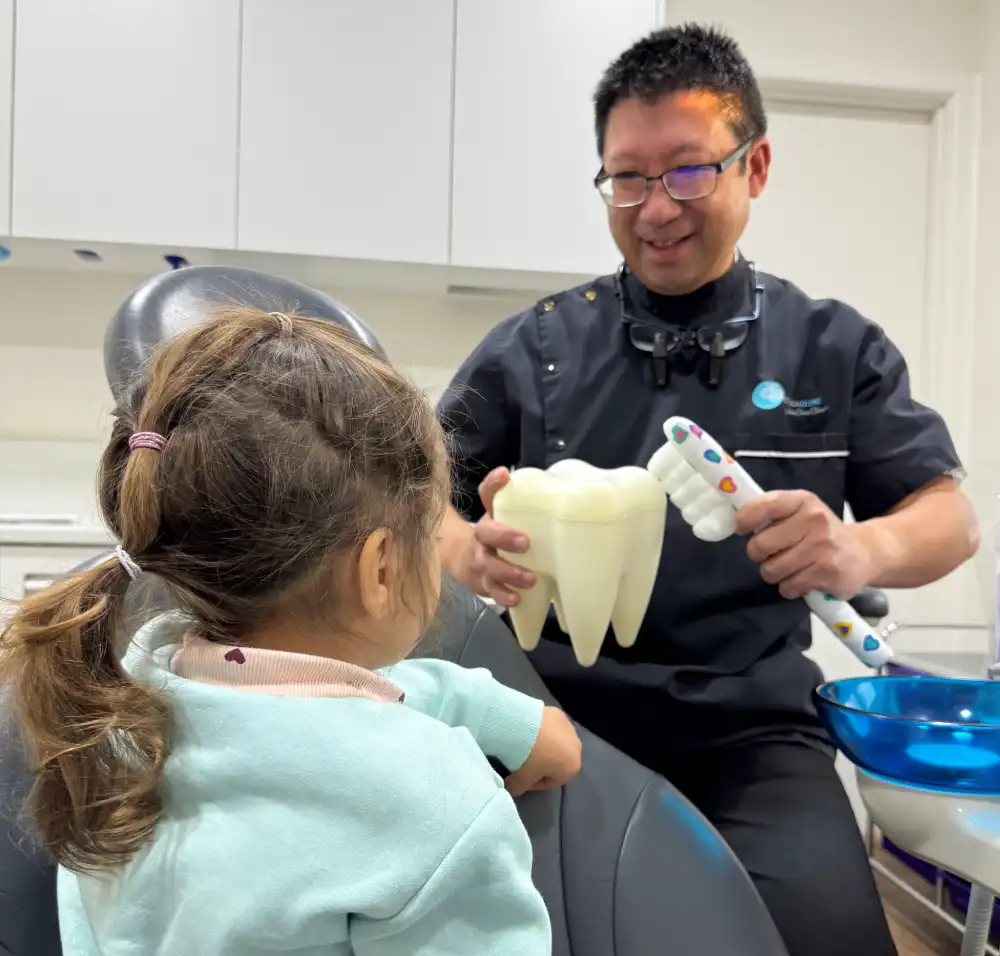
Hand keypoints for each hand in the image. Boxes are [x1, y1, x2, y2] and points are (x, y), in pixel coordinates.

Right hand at [462, 468, 536, 606]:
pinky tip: (516, 598)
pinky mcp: (482, 583)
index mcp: (490, 516)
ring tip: (530, 578)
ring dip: (509, 572)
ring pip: (490, 566)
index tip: (504, 476)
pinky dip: (502, 596)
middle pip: (486, 533)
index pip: (487, 494)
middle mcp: (481, 537)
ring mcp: (480, 561)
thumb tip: (539, 483)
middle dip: (504, 537)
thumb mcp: (503, 518)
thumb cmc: (495, 537)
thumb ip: (519, 505)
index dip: (493, 484)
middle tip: (525, 542)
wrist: (464, 560)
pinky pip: (490, 591)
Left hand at [505, 706, 581, 796]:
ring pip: (554, 742)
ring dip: (542, 746)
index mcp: (572, 768)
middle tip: (521, 763)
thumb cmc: (528, 759)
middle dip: (540, 763)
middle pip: (556, 761)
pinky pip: (550, 726)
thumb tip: (513, 789)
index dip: (534, 783)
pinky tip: (527, 730)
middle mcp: (576, 747)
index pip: (551, 782)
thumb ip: (519, 788)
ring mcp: (569, 727)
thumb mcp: (521, 781)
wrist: (523, 726)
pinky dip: (541, 730)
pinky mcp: (558, 712)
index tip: (520, 780)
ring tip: (524, 745)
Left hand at [734, 490, 877, 599]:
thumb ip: (771, 512)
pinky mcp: (827, 572)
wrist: (865, 553)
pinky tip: (803, 580)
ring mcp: (822, 547)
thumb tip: (737, 521)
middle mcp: (814, 520)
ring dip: (775, 574)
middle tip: (774, 554)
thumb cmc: (820, 532)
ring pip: (771, 570)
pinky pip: (788, 586)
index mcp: (802, 501)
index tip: (741, 528)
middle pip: (759, 545)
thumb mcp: (800, 512)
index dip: (744, 519)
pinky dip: (790, 588)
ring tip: (791, 568)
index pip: (763, 506)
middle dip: (759, 555)